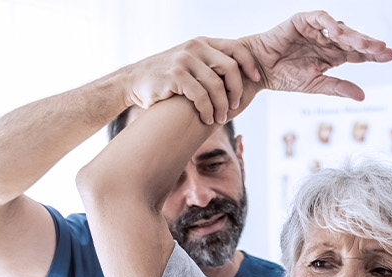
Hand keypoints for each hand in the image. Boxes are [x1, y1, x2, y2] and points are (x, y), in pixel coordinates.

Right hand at [117, 37, 260, 124]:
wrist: (134, 81)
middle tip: (235, 107)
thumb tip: (244, 75)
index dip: (250, 64)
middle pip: (231, 68)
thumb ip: (212, 64)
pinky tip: (206, 119)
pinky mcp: (175, 75)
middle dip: (237, 90)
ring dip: (222, 106)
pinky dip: (207, 111)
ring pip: (217, 85)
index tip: (257, 80)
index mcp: (203, 42)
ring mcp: (184, 59)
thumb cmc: (168, 78)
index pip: (236, 48)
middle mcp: (195, 47)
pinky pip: (201, 96)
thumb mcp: (192, 63)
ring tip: (220, 119)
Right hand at [238, 11, 391, 100]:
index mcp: (333, 56)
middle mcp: (327, 41)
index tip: (390, 56)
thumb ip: (337, 87)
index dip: (374, 54)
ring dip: (354, 36)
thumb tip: (362, 96)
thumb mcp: (315, 84)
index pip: (358, 54)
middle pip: (354, 41)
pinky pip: (320, 18)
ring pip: (341, 29)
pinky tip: (340, 32)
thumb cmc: (284, 77)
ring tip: (366, 44)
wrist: (258, 71)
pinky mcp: (302, 21)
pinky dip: (330, 23)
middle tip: (384, 50)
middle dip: (369, 44)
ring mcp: (316, 30)